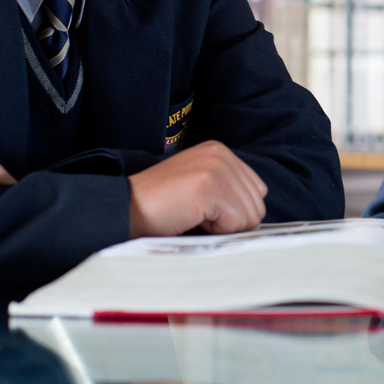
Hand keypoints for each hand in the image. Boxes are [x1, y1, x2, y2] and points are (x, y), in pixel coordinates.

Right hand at [127, 140, 266, 237]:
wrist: (126, 209)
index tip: (205, 211)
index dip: (234, 212)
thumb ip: (228, 191)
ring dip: (223, 227)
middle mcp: (222, 154)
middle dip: (231, 221)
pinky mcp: (211, 187)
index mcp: (221, 152)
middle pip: (257, 205)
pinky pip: (236, 224)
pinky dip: (216, 232)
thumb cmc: (161, 207)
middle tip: (197, 215)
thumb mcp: (200, 187)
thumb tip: (255, 218)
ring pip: (250, 216)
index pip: (257, 191)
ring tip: (193, 216)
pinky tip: (191, 219)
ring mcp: (217, 168)